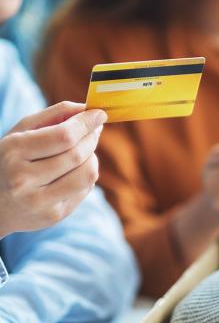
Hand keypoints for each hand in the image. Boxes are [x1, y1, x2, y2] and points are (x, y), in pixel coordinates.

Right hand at [0, 101, 106, 237]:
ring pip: (88, 173)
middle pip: (77, 154)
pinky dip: (87, 174)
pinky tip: (74, 171)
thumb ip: (54, 114)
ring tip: (83, 151)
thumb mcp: (23, 131)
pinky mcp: (54, 215)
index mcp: (14, 151)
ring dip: (93, 157)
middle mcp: (24, 179)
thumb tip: (86, 108)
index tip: (100, 114)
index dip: (86, 123)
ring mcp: (39, 201)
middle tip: (94, 130)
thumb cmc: (12, 158)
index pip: (63, 136)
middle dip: (92, 138)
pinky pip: (86, 188)